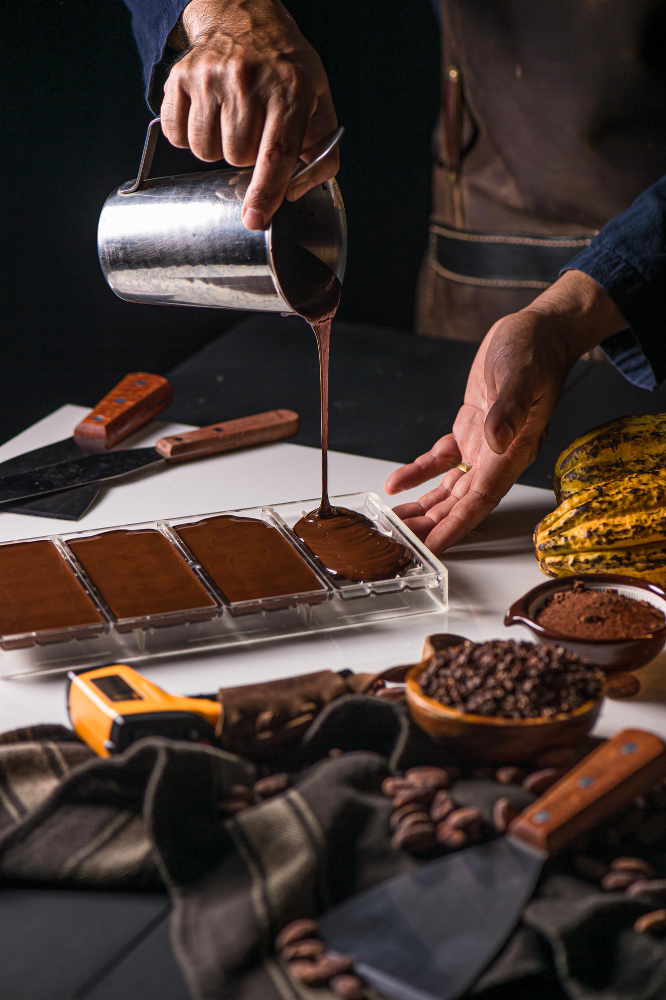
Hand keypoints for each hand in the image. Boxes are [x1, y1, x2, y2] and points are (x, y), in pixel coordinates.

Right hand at [162, 0, 337, 229]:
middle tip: (253, 130)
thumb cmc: (285, 68)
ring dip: (217, 148)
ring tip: (230, 122)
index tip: (255, 219)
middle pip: (236, 156)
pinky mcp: (181, 77)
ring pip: (204, 151)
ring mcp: (210, 76)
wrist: (243, 18)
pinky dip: (189, 137)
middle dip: (245, 157)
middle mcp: (248, 79)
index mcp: (290, 88)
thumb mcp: (319, 100)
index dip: (265, 191)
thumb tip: (295, 190)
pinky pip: (177, 136)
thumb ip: (322, 151)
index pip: (275, 152)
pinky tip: (207, 116)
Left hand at [385, 271, 626, 553]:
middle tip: (401, 545)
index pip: (480, 500)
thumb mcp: (521, 377)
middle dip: (431, 525)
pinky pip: (440, 461)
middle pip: (459, 503)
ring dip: (422, 508)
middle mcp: (497, 457)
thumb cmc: (536, 353)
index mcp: (512, 452)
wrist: (538, 333)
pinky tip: (395, 484)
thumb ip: (509, 409)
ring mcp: (482, 446)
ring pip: (448, 490)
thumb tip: (496, 440)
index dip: (456, 525)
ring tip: (395, 527)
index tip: (434, 547)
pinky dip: (417, 473)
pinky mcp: (468, 430)